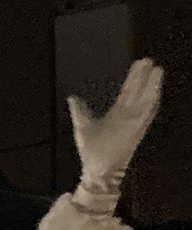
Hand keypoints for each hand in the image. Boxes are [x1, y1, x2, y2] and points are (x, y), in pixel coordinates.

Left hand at [70, 58, 162, 214]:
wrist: (96, 169)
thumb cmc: (91, 150)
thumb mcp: (83, 125)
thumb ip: (80, 110)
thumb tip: (72, 97)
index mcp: (117, 114)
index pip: (128, 91)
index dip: (134, 78)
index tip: (139, 64)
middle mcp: (128, 116)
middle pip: (138, 91)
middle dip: (143, 76)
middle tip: (148, 59)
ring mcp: (134, 122)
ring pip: (145, 99)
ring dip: (151, 85)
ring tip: (157, 69)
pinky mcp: (137, 129)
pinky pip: (147, 113)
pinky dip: (152, 101)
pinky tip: (156, 89)